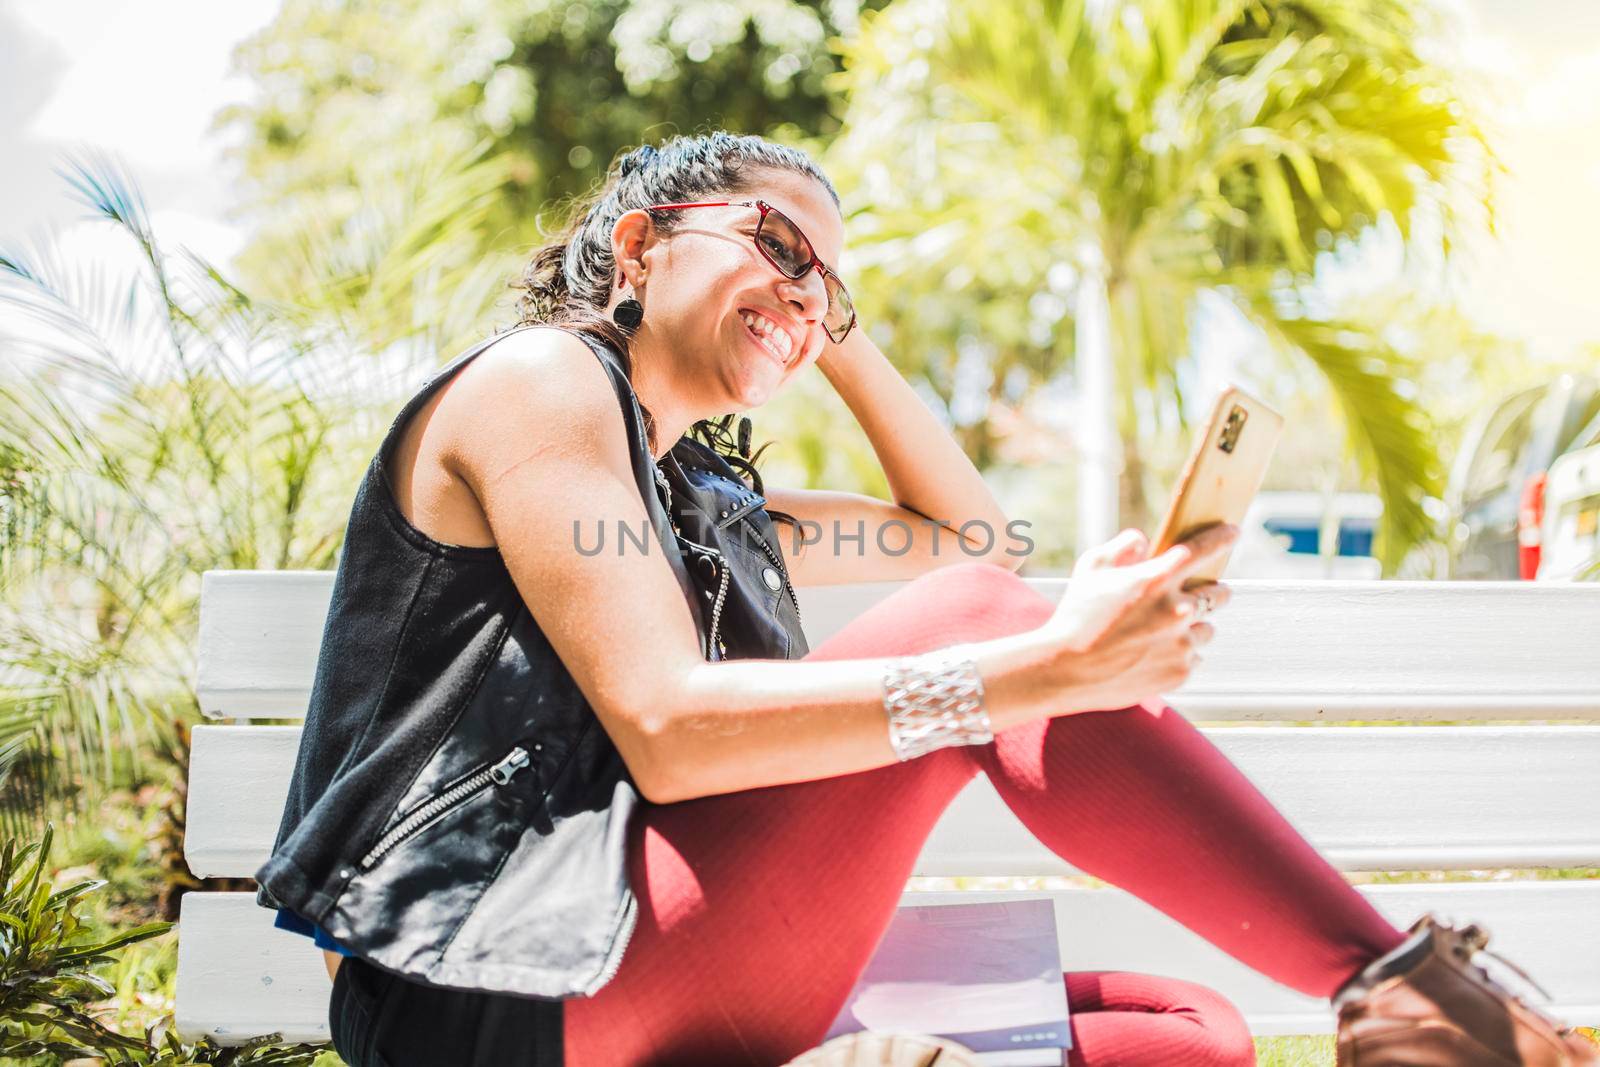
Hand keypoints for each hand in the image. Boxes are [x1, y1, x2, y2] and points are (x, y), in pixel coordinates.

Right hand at [1036, 524, 1237, 713]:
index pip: (1203, 549)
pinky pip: (1194, 658)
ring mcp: (1181, 644)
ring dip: (1192, 627)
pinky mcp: (1180, 672)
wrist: (1065, 670)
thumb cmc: (1075, 615)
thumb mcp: (1090, 568)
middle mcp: (1177, 610)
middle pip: (1218, 594)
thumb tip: (1143, 541)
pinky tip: (1152, 655)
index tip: (1233, 532)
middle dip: (1211, 591)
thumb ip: (1121, 546)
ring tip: (1159, 633)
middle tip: (1191, 596)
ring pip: (1206, 629)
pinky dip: (1180, 655)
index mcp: (1156, 579)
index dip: (1222, 537)